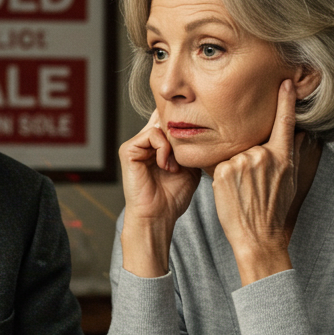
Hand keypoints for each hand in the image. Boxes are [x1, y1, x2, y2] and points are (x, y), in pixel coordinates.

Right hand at [119, 109, 200, 276]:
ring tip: (174, 167)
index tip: (201, 131)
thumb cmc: (173, 197)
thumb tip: (205, 129)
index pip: (170, 120)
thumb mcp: (191, 166)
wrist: (157, 216)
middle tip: (187, 153)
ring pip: (161, 125)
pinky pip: (151, 135)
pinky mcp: (128, 150)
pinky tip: (165, 166)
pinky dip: (163, 149)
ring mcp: (136, 145)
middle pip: (166, 118)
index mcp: (158, 144)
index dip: (186, 122)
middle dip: (181, 131)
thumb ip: (192, 147)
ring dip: (173, 145)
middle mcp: (145, 142)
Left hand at [211, 80, 304, 284]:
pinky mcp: (224, 169)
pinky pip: (219, 165)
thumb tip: (294, 135)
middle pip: (251, 144)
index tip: (286, 82)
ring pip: (233, 155)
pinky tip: (230, 192)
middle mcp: (264, 155)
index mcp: (283, 156)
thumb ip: (287, 155)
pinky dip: (221, 176)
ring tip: (242, 192)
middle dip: (248, 160)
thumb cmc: (272, 210)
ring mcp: (243, 161)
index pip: (285, 122)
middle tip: (252, 186)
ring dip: (233, 170)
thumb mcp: (288, 181)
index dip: (286, 101)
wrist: (258, 235)